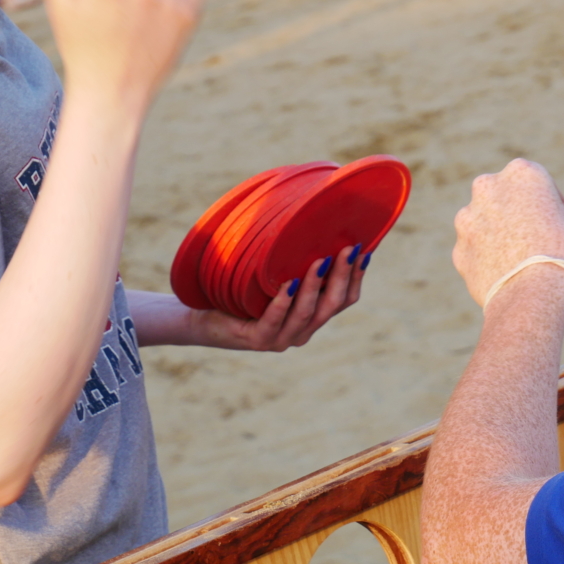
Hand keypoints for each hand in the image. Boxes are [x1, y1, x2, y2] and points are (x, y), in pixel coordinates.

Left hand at [189, 242, 368, 350]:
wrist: (201, 315)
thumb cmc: (239, 289)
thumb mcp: (273, 275)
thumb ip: (295, 264)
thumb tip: (314, 223)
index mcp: (310, 318)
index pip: (344, 300)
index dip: (355, 277)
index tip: (363, 251)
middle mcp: (300, 332)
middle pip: (331, 306)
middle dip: (341, 276)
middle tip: (348, 249)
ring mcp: (280, 339)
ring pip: (306, 313)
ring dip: (314, 286)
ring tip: (320, 261)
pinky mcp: (257, 340)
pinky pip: (274, 321)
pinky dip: (282, 303)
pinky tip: (287, 285)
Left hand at [453, 159, 563, 307]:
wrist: (532, 298)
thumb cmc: (563, 259)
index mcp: (522, 173)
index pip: (539, 182)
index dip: (552, 203)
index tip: (559, 222)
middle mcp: (488, 189)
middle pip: (506, 198)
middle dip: (519, 214)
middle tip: (538, 239)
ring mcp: (467, 220)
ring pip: (486, 224)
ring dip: (499, 235)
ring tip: (520, 261)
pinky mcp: (459, 251)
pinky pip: (476, 252)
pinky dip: (488, 260)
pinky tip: (506, 275)